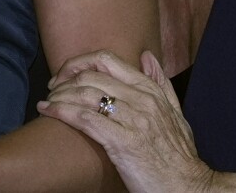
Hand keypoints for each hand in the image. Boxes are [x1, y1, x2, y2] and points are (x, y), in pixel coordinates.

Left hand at [38, 50, 215, 192]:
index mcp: (151, 91)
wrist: (188, 187)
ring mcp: (133, 120)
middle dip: (64, 79)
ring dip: (59, 96)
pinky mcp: (122, 142)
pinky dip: (61, 111)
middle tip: (52, 90)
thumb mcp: (176, 114)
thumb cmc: (178, 155)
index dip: (79, 62)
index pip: (107, 60)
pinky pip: (85, 118)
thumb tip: (147, 56)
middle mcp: (142, 100)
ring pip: (85, 94)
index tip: (65, 74)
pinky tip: (48, 111)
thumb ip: (161, 84)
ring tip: (47, 102)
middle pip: (91, 75)